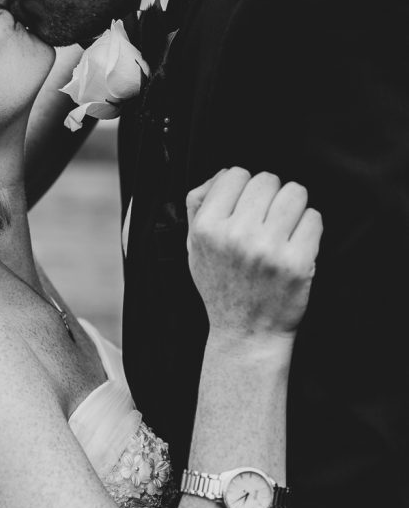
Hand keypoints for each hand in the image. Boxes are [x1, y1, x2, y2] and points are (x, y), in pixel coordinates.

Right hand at [186, 168, 322, 340]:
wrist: (245, 333)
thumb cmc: (221, 287)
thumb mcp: (194, 247)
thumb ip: (199, 205)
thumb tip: (224, 174)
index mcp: (207, 229)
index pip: (235, 174)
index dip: (243, 187)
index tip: (246, 206)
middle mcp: (236, 236)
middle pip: (267, 180)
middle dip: (270, 195)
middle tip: (267, 219)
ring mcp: (268, 249)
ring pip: (295, 192)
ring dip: (292, 206)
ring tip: (283, 228)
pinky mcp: (297, 263)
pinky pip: (314, 218)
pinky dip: (309, 227)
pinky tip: (295, 243)